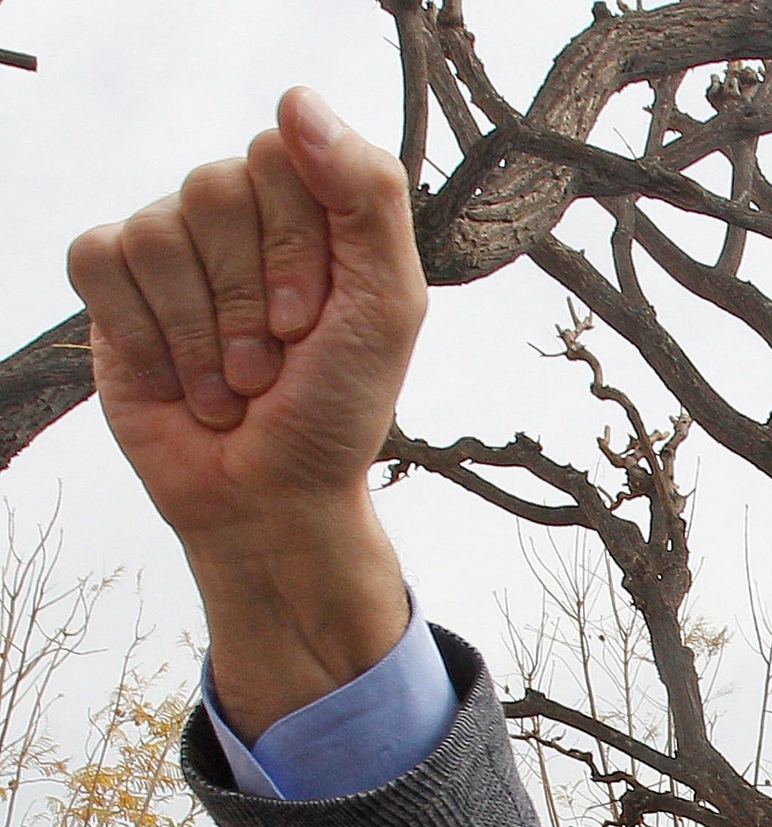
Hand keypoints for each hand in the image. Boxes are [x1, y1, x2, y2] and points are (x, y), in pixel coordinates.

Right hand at [67, 89, 420, 736]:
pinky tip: (176, 380)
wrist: (273, 501)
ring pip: (159, 231)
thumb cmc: (334, 413)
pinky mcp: (113, 288)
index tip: (313, 325)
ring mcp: (170, 247)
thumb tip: (296, 99)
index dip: (295, 249)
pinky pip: (102, 258)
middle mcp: (234, 216)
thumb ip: (368, 195)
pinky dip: (146, 334)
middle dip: (249, 299)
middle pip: (215, 190)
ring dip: (201, 334)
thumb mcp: (387, 308)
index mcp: (305, 208)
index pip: (280, 158)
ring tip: (230, 385)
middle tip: (271, 365)